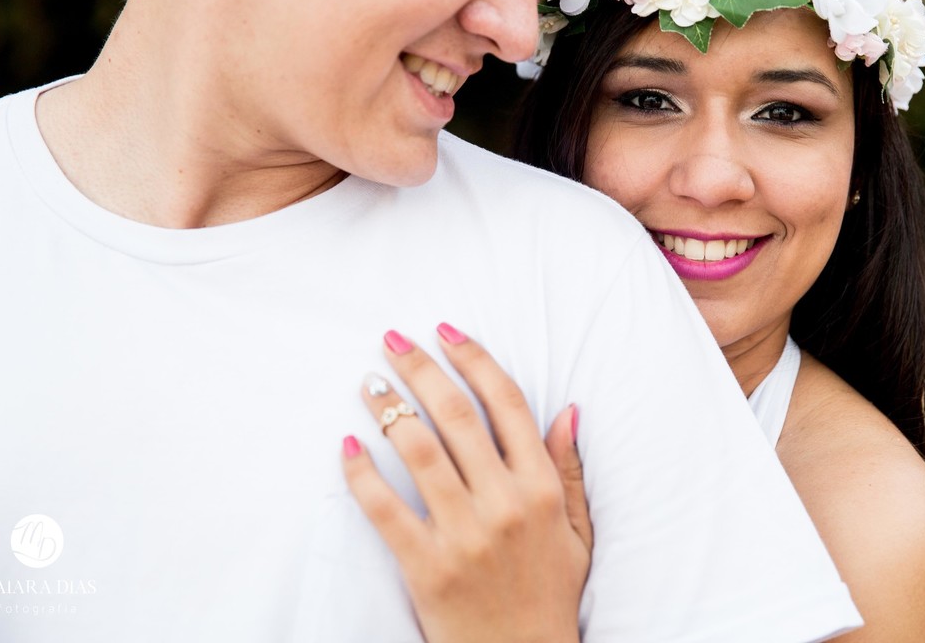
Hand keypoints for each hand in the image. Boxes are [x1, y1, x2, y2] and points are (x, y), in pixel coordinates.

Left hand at [341, 323, 591, 642]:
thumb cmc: (550, 593)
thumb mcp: (577, 531)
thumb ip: (568, 469)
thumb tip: (567, 408)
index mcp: (540, 488)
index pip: (507, 404)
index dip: (475, 359)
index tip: (447, 331)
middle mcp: (504, 503)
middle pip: (456, 416)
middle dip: (422, 369)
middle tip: (393, 340)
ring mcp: (464, 534)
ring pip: (420, 452)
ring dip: (389, 409)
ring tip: (370, 382)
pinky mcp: (427, 567)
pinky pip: (385, 510)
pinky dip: (362, 475)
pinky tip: (347, 446)